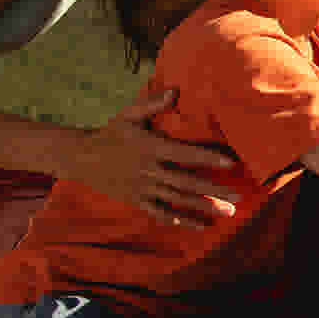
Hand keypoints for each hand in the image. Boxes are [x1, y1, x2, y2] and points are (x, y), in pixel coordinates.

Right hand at [65, 89, 240, 227]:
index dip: (207, 157)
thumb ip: (152, 105)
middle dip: (212, 190)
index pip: (184, 153)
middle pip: (185, 182)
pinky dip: (180, 221)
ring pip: (177, 200)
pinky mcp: (136, 200)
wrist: (79, 158)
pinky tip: (201, 226)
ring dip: (203, 208)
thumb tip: (175, 91)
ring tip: (228, 213)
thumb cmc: (111, 133)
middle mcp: (148, 170)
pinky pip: (160, 213)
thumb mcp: (129, 115)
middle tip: (238, 198)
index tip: (231, 163)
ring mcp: (142, 188)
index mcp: (150, 148)